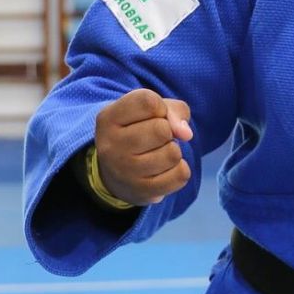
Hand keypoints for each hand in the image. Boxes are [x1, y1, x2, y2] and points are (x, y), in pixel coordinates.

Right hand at [93, 87, 194, 205]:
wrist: (116, 173)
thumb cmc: (137, 132)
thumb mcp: (147, 111)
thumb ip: (172, 110)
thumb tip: (186, 134)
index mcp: (108, 118)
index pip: (148, 102)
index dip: (160, 107)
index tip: (152, 116)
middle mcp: (111, 146)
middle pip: (162, 129)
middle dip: (168, 131)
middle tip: (155, 138)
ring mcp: (125, 172)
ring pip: (173, 153)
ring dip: (173, 151)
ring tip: (158, 153)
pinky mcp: (142, 192)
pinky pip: (181, 175)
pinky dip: (180, 169)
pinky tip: (165, 169)